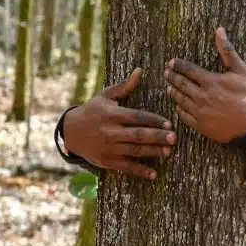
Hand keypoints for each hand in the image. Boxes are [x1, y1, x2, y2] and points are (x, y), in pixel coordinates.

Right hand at [62, 68, 176, 178]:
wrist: (70, 131)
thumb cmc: (92, 110)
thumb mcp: (105, 96)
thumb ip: (124, 86)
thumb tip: (140, 71)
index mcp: (111, 114)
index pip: (136, 117)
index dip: (154, 120)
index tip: (170, 123)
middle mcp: (110, 131)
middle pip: (137, 135)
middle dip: (157, 137)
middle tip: (174, 138)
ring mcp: (108, 147)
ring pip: (134, 151)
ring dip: (153, 152)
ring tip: (169, 152)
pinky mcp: (106, 161)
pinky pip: (125, 167)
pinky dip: (139, 171)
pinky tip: (154, 174)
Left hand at [164, 28, 245, 142]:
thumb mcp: (242, 70)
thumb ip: (227, 51)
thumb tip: (219, 30)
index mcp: (211, 81)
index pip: (188, 70)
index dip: (178, 65)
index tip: (172, 62)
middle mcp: (202, 96)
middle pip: (181, 84)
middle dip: (172, 77)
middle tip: (166, 73)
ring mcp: (200, 112)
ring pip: (180, 100)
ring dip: (173, 92)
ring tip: (169, 87)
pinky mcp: (201, 125)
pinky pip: (185, 116)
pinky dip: (179, 109)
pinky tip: (178, 105)